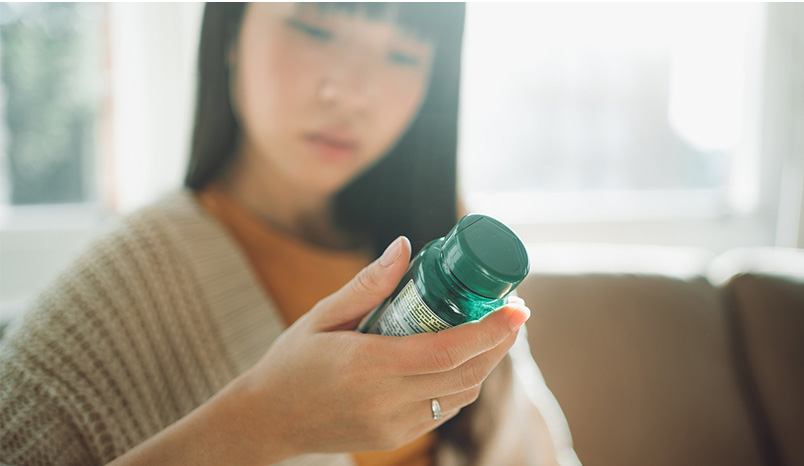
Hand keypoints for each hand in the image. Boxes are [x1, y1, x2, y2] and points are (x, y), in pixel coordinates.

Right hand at [236, 235, 530, 458]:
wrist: (267, 420)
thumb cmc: (291, 362)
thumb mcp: (321, 315)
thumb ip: (367, 285)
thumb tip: (404, 246)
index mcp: (367, 365)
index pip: (447, 350)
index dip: (490, 330)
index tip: (517, 307)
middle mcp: (385, 400)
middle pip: (465, 374)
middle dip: (499, 343)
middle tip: (515, 312)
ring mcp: (392, 425)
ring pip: (460, 394)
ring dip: (486, 363)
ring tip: (495, 331)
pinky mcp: (394, 437)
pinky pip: (443, 410)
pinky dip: (461, 383)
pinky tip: (463, 359)